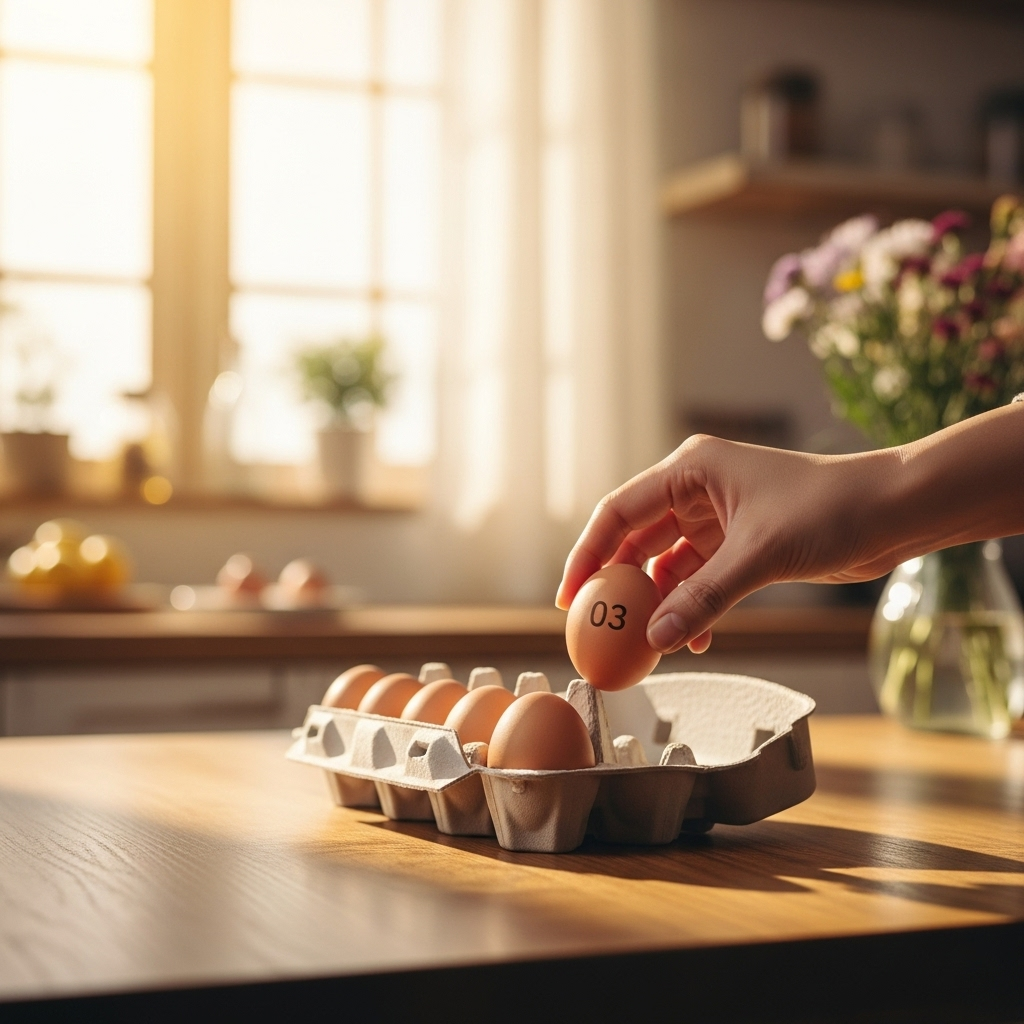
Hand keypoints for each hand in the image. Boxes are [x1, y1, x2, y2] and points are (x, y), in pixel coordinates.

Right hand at [555, 435, 904, 653]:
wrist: (892, 511)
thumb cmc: (829, 508)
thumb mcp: (758, 554)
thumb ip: (704, 598)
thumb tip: (656, 639)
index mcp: (690, 469)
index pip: (619, 511)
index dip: (588, 554)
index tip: (570, 597)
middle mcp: (696, 489)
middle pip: (636, 539)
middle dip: (618, 583)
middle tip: (596, 626)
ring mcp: (716, 517)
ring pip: (667, 564)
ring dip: (658, 602)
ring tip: (647, 640)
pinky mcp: (738, 543)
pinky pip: (698, 579)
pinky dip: (691, 606)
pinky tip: (694, 638)